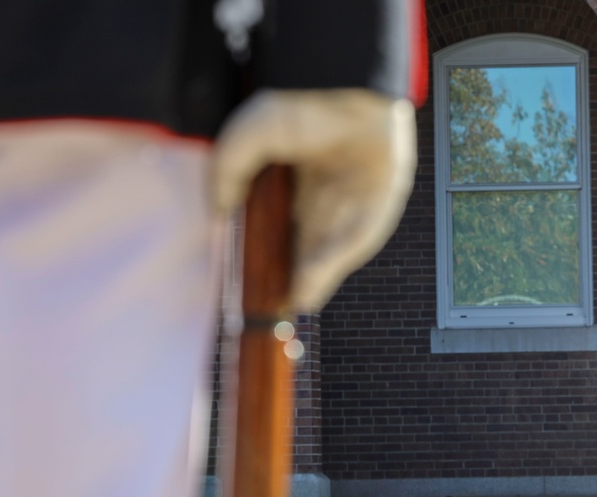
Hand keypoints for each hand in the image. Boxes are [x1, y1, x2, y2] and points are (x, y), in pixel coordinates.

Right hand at [213, 89, 417, 310]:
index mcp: (296, 183)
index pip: (279, 229)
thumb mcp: (250, 137)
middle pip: (304, 247)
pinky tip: (310, 288)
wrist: (350, 90)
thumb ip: (228, 172)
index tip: (246, 280)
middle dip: (287, 275)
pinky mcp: (380, 207)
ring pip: (328, 252)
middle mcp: (325, 197)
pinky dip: (332, 267)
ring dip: (310, 280)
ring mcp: (353, 204)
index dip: (264, 254)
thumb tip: (217, 213)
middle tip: (266, 306)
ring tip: (286, 307)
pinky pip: (355, 244)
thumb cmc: (301, 104)